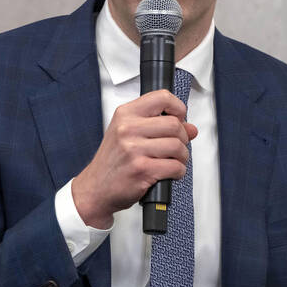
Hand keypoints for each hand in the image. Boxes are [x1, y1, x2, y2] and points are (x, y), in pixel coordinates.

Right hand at [72, 89, 197, 228]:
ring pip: (177, 146)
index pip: (161, 97)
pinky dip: (178, 171)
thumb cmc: (112, 162)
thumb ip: (158, 127)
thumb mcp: (128, 135)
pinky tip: (170, 172)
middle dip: (183, 137)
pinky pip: (175, 166)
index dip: (177, 107)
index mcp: (125, 115)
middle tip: (177, 145)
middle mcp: (127, 129)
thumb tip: (190, 128)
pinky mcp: (142, 170)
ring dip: (182, 156)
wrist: (95, 188)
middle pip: (174, 124)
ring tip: (174, 160)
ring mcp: (133, 149)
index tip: (180, 117)